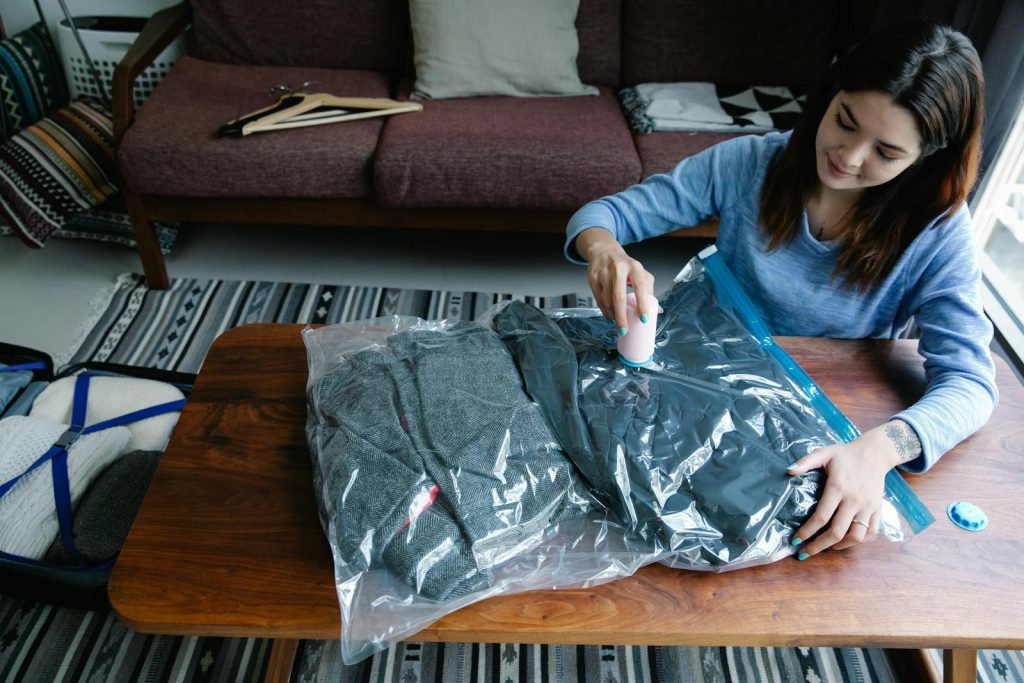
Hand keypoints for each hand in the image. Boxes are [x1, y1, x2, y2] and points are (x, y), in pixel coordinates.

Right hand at [575, 228, 655, 333]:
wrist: (604, 251)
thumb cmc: (625, 266)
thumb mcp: (640, 273)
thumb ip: (648, 290)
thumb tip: (657, 311)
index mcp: (635, 267)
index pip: (640, 287)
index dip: (642, 304)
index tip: (643, 319)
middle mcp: (619, 268)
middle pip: (619, 297)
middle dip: (622, 317)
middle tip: (624, 330)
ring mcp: (604, 272)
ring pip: (607, 300)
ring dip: (612, 315)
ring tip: (617, 322)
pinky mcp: (593, 277)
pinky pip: (598, 299)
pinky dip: (604, 310)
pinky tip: (609, 315)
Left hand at [785, 423, 906, 557]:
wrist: (875, 453)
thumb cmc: (845, 454)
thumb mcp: (824, 453)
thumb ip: (806, 462)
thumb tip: (788, 471)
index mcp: (838, 487)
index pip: (821, 516)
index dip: (807, 531)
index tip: (796, 541)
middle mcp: (854, 500)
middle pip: (837, 532)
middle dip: (819, 545)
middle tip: (805, 553)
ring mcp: (868, 507)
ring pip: (856, 536)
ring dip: (839, 546)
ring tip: (825, 547)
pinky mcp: (878, 509)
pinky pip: (872, 532)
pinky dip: (859, 541)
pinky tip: (846, 541)